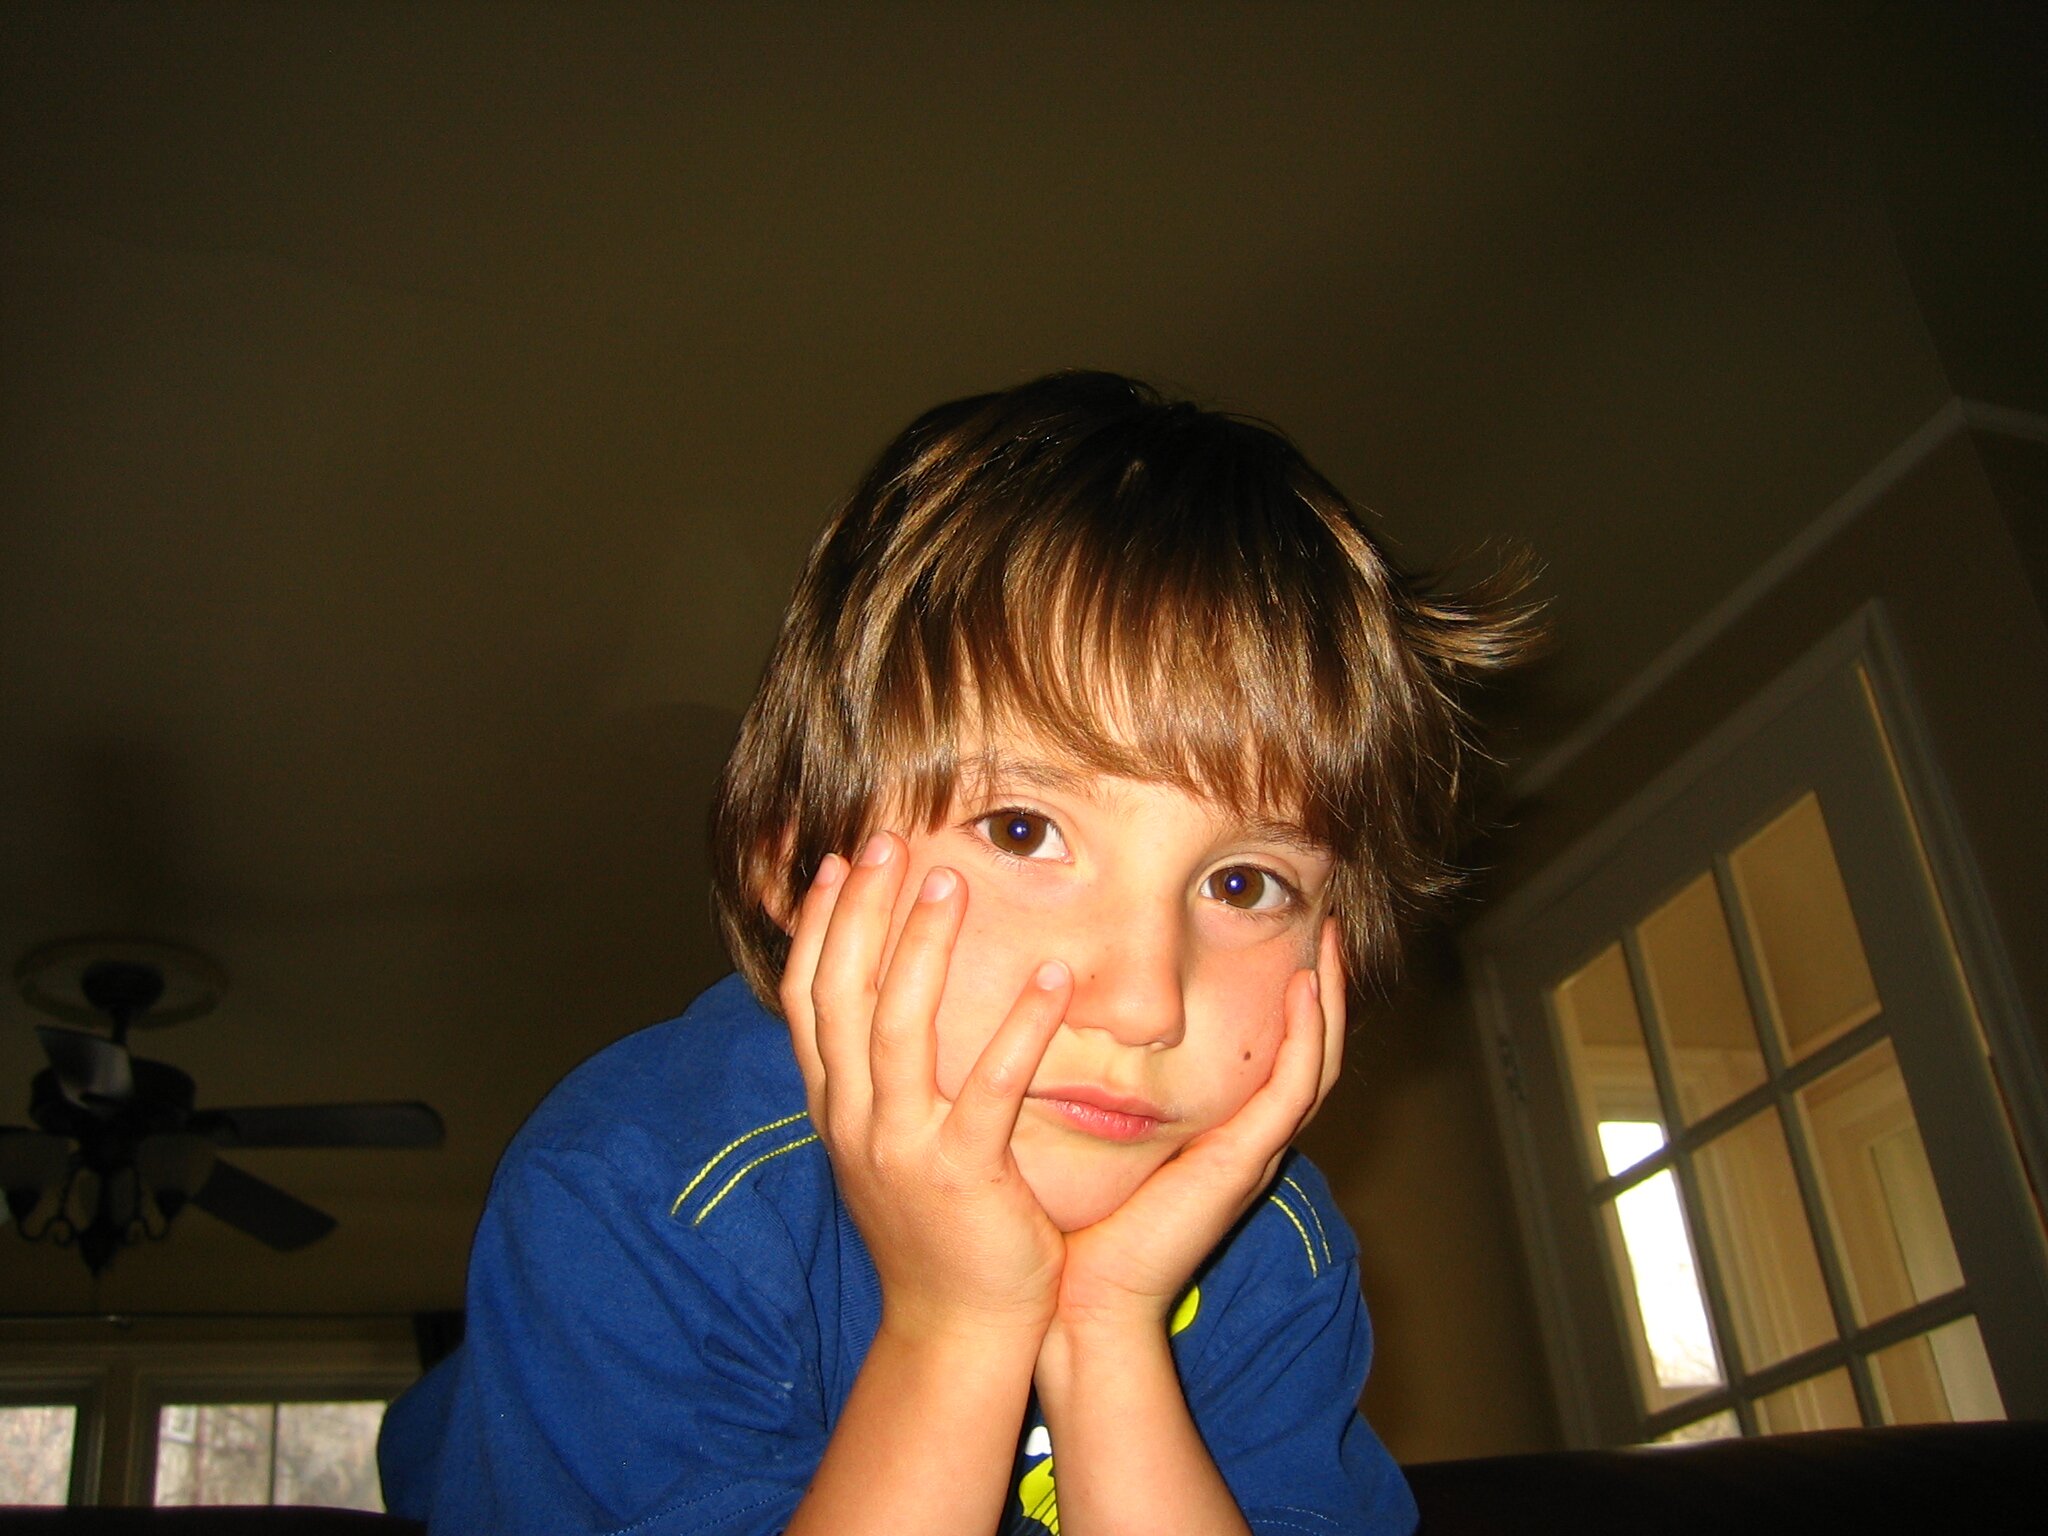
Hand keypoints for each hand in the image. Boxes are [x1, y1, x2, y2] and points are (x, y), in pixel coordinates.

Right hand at [780, 833, 1069, 1343]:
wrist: (954, 1329)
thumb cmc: (932, 1229)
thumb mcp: (883, 1144)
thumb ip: (871, 1076)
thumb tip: (874, 997)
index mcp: (836, 1109)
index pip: (810, 1000)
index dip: (820, 927)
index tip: (839, 864)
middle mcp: (856, 1122)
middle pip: (843, 997)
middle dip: (860, 913)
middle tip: (885, 841)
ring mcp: (903, 1149)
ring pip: (899, 1030)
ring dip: (922, 948)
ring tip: (949, 881)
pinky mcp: (962, 1176)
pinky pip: (990, 1089)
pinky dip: (1019, 1028)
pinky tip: (1052, 977)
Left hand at [1049, 918, 1347, 1334]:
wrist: (1089, 1298)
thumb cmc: (1088, 1226)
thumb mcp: (1110, 1142)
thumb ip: (1116, 1098)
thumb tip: (1088, 1041)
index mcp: (1226, 1139)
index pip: (1278, 1059)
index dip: (1291, 1006)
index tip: (1288, 945)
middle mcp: (1252, 1144)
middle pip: (1312, 1056)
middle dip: (1324, 992)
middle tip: (1326, 929)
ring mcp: (1256, 1154)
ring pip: (1316, 1065)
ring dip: (1328, 1002)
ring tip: (1327, 943)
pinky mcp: (1245, 1163)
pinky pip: (1294, 1091)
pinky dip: (1307, 1039)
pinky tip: (1305, 990)